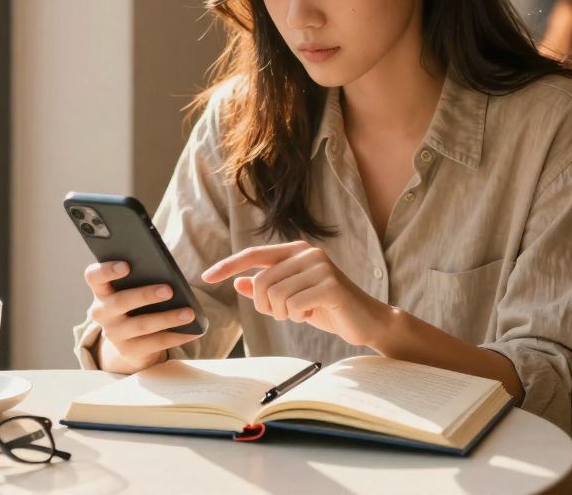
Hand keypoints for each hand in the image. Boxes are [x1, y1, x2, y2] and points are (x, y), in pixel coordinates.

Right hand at [83, 261, 200, 373]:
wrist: (130, 339)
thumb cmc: (136, 301)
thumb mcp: (132, 288)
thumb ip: (141, 275)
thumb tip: (166, 268)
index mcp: (101, 290)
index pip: (94, 276)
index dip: (107, 270)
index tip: (127, 265)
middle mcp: (102, 312)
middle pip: (120, 302)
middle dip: (145, 295)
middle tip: (168, 290)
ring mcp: (113, 334)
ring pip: (141, 325)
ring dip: (167, 318)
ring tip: (189, 313)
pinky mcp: (128, 351)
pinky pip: (154, 344)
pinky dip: (175, 337)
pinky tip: (192, 332)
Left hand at [201, 241, 385, 347]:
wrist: (365, 321)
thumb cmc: (328, 308)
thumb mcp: (291, 299)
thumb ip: (267, 290)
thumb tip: (239, 284)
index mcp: (295, 251)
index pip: (253, 254)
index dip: (228, 265)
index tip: (206, 275)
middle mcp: (306, 252)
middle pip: (261, 282)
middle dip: (267, 306)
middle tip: (288, 313)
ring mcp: (320, 266)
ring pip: (275, 295)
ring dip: (284, 313)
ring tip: (304, 311)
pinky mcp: (330, 284)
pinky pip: (293, 305)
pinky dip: (298, 316)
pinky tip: (314, 313)